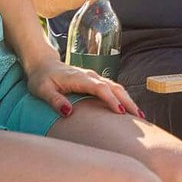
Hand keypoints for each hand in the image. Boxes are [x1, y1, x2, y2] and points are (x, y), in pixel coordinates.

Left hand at [25, 55, 143, 118]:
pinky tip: (128, 109)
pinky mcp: (95, 82)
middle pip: (114, 87)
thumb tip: (69, 112)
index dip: (111, 100)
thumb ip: (55, 100)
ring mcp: (94, 78)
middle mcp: (90, 76)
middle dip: (128, 101)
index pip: (100, 88)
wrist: (43, 64)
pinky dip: (123, 98)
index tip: (120, 112)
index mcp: (79, 78)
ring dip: (128, 100)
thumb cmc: (41, 78)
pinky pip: (113, 88)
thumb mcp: (42, 90)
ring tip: (139, 115)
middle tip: (139, 117)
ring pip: (116, 87)